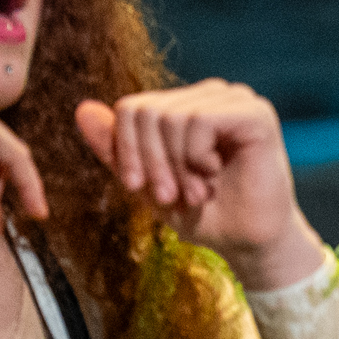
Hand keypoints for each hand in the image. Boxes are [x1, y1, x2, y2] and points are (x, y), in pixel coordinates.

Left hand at [75, 80, 322, 290]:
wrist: (248, 242)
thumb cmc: (204, 214)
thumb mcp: (147, 183)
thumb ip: (117, 149)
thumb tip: (82, 109)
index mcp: (186, 106)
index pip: (132, 107)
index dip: (127, 151)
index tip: (141, 189)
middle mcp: (211, 95)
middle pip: (148, 111)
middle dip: (152, 163)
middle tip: (173, 195)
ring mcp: (235, 101)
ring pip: (171, 116)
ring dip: (177, 166)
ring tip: (198, 191)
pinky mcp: (256, 114)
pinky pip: (200, 120)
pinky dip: (197, 157)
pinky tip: (214, 174)